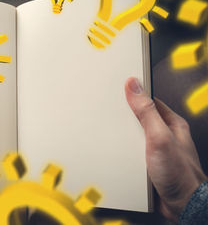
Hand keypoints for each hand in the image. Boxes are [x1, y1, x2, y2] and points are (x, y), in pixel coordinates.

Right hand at [125, 77, 206, 220]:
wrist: (182, 206)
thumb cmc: (180, 174)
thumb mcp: (159, 136)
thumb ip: (146, 111)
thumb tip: (134, 86)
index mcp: (172, 124)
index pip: (150, 101)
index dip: (134, 95)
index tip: (119, 91)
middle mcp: (165, 136)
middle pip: (140, 119)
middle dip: (125, 119)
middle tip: (111, 115)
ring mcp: (157, 151)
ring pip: (134, 138)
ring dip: (123, 140)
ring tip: (112, 137)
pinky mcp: (149, 165)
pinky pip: (132, 154)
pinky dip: (123, 154)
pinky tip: (118, 155)